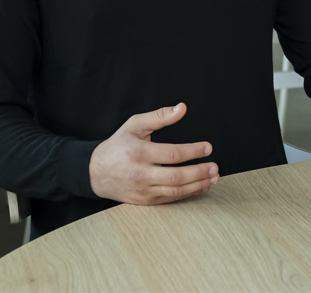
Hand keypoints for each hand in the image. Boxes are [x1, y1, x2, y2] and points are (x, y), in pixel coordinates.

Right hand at [89, 103, 218, 204]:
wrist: (95, 172)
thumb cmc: (118, 146)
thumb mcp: (134, 125)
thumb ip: (159, 116)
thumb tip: (181, 108)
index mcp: (140, 153)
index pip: (172, 154)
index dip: (193, 151)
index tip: (208, 148)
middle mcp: (141, 174)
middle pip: (176, 176)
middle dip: (200, 172)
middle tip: (215, 167)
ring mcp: (143, 190)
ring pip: (175, 191)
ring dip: (198, 185)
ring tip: (213, 178)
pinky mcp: (145, 201)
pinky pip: (170, 199)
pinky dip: (187, 194)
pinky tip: (200, 187)